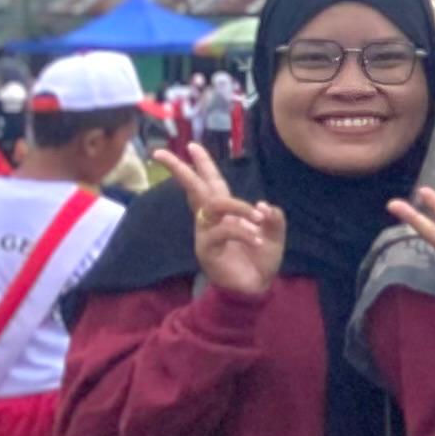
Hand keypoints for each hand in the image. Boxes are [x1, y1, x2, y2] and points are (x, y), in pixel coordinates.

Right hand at [170, 144, 286, 302]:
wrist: (255, 289)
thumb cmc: (260, 259)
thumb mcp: (274, 235)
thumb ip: (273, 218)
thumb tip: (264, 205)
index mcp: (225, 212)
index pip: (211, 184)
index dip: (203, 165)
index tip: (192, 146)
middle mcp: (210, 219)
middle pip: (194, 188)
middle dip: (180, 169)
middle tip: (160, 153)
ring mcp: (206, 233)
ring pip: (214, 205)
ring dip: (239, 207)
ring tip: (259, 217)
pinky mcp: (207, 249)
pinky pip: (223, 231)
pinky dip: (243, 232)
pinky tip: (257, 240)